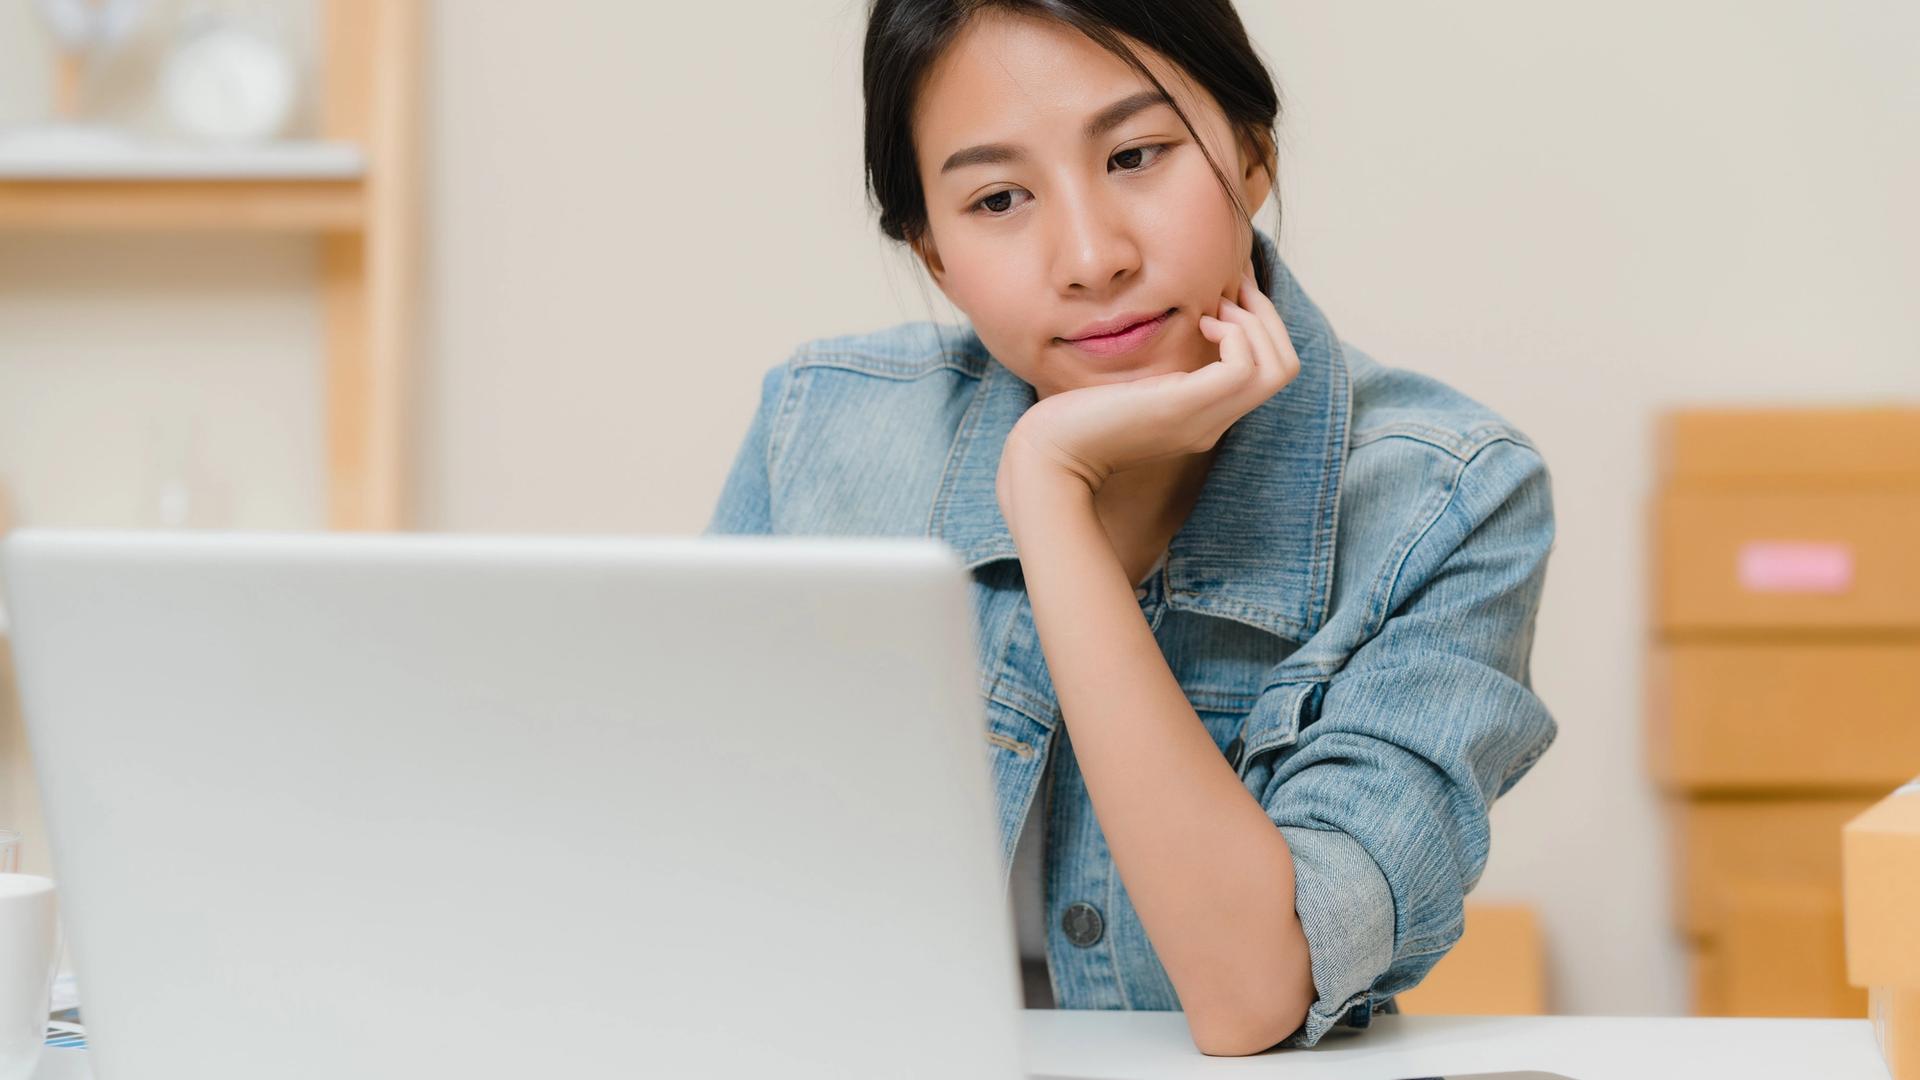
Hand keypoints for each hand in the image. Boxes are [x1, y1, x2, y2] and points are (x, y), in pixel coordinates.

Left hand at [998, 261, 1300, 500]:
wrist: (1048, 455)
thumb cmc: (1075, 418)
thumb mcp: (1131, 387)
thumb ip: (1160, 369)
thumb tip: (1178, 324)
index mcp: (1204, 418)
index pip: (1269, 373)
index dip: (1260, 326)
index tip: (1227, 296)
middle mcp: (1212, 423)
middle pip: (1284, 369)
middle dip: (1267, 317)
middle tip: (1230, 292)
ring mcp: (1202, 418)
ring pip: (1277, 368)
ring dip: (1255, 323)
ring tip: (1215, 308)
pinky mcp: (1181, 407)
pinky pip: (1242, 369)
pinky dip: (1234, 335)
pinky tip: (1200, 322)